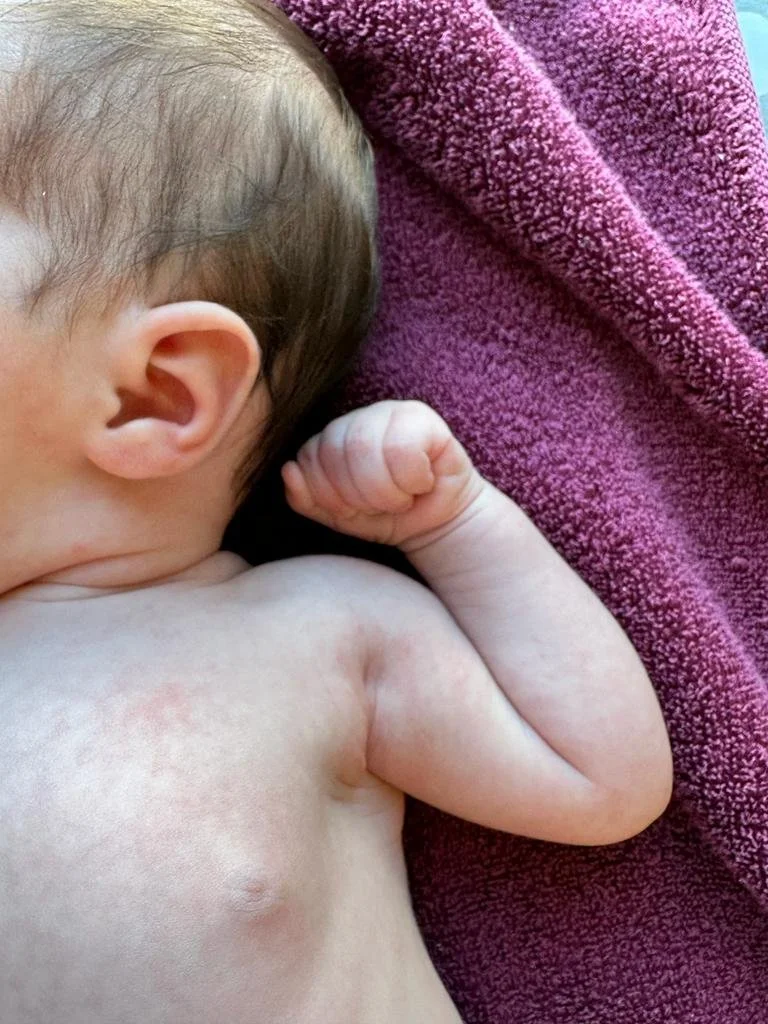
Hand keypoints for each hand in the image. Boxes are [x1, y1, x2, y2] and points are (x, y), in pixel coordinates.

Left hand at [282, 400, 483, 546]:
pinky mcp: (421, 417)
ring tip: (402, 497)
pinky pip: (404, 448)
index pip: (308, 458)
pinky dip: (413, 479)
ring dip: (387, 491)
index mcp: (327, 439)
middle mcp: (354, 419)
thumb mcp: (339, 516)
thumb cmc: (386, 516)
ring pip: (366, 448)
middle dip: (360, 495)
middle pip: (335, 451)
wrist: (437, 523)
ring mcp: (387, 412)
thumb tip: (288, 471)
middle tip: (382, 506)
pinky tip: (422, 482)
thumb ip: (306, 499)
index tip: (354, 510)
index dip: (330, 495)